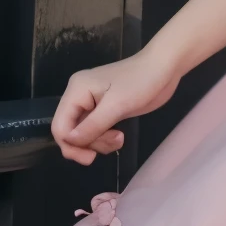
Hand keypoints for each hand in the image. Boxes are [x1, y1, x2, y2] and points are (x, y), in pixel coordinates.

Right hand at [51, 49, 181, 165]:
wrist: (164, 67)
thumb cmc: (141, 82)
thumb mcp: (117, 105)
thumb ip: (92, 125)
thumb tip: (70, 141)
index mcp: (76, 91)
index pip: (60, 126)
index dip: (70, 145)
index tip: (90, 157)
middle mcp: (79, 97)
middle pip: (70, 132)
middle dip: (88, 144)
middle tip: (113, 143)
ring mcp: (92, 103)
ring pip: (83, 134)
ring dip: (99, 142)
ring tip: (120, 138)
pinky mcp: (105, 109)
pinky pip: (95, 130)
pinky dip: (104, 138)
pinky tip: (119, 136)